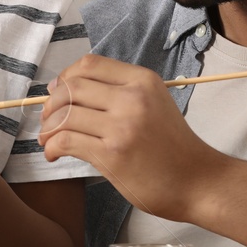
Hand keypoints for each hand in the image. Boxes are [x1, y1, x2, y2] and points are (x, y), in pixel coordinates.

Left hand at [38, 55, 222, 221]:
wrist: (200, 182)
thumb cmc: (173, 147)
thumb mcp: (154, 104)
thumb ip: (119, 93)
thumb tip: (66, 88)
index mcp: (142, 81)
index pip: (89, 65)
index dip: (65, 77)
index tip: (56, 93)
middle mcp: (133, 98)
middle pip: (72, 87)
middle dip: (51, 103)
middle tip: (47, 120)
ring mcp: (122, 126)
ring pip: (65, 114)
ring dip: (47, 127)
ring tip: (47, 139)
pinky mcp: (113, 154)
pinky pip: (67, 141)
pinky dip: (52, 146)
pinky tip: (53, 154)